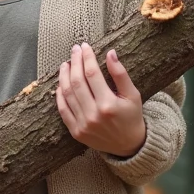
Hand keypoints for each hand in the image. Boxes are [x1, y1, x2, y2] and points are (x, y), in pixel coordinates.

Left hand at [56, 43, 146, 157]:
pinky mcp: (76, 132)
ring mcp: (82, 124)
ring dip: (64, 76)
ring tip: (66, 64)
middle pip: (77, 82)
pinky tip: (61, 84)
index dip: (87, 58)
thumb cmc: (132, 117)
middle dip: (75, 62)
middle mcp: (93, 115)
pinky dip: (60, 95)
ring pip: (67, 94)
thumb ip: (121, 74)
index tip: (85, 47)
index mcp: (108, 104)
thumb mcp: (133, 95)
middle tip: (74, 50)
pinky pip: (63, 110)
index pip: (92, 74)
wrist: (129, 146)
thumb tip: (110, 53)